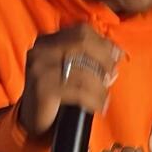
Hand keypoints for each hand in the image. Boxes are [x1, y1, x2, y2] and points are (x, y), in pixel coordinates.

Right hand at [17, 24, 121, 138]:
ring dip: (100, 86)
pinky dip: (94, 100)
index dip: (104, 44)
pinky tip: (98, 106)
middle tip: (110, 78)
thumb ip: (90, 57)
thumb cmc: (58, 92)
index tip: (116, 58)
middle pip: (84, 43)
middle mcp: (41, 50)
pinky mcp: (44, 89)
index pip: (83, 31)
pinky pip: (80, 91)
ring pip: (84, 70)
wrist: (34, 120)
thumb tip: (117, 53)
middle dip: (104, 60)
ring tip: (103, 97)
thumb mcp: (72, 69)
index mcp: (47, 41)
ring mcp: (40, 69)